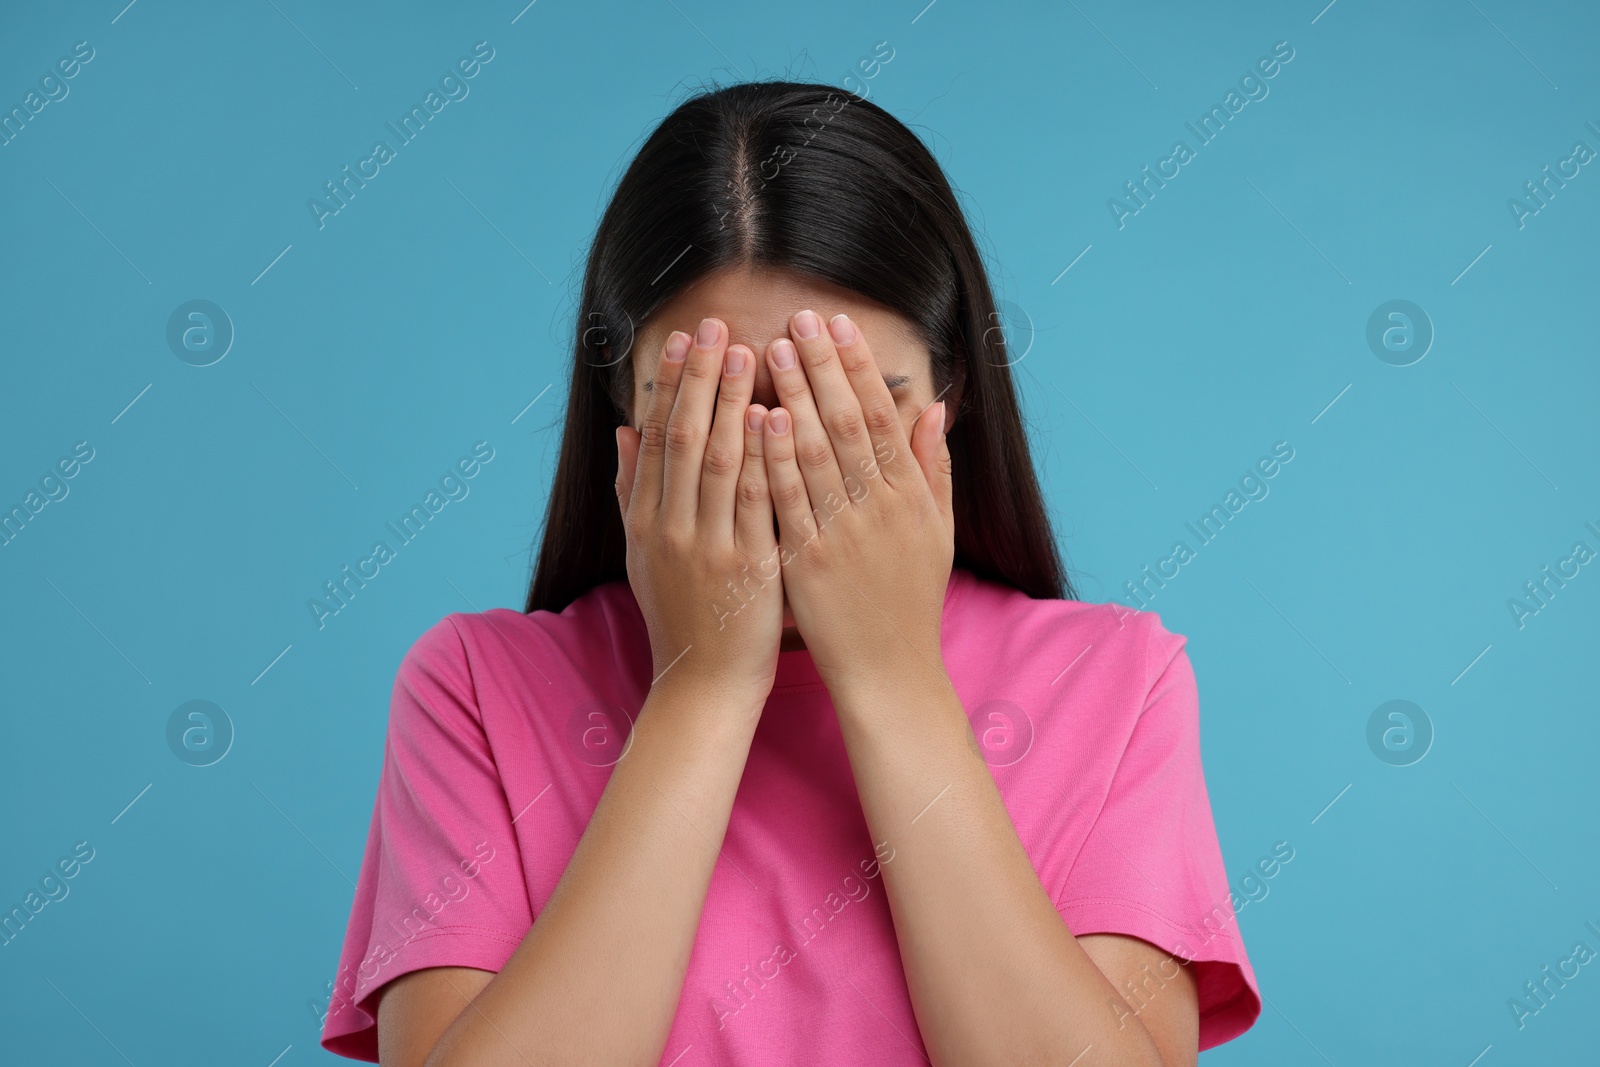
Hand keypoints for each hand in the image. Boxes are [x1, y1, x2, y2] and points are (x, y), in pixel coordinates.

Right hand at [615, 318, 782, 710]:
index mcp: (645, 521)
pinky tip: (771, 416)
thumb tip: (623, 431)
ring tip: (747, 352)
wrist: (704, 682)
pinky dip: (759, 455)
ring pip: (716, 460)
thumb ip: (632, 492)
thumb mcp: (642, 554)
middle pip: (682, 437)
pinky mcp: (746, 564)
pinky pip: (753, 499)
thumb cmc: (681, 614)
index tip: (685, 340)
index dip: (672, 385)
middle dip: (700, 378)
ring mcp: (707, 545)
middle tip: (715, 327)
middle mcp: (670, 527)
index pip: (656, 438)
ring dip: (731, 402)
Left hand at [759, 309, 953, 688]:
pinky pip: (788, 500)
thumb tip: (934, 408)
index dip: (858, 368)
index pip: (882, 417)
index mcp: (908, 496)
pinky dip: (774, 458)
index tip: (839, 325)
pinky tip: (759, 419)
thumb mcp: (937, 532)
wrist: (889, 671)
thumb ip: (934, 468)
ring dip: (794, 398)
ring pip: (817, 454)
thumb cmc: (909, 600)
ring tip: (774, 351)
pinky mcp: (809, 561)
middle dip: (823, 367)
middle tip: (800, 319)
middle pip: (848, 423)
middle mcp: (878, 508)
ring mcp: (843, 534)